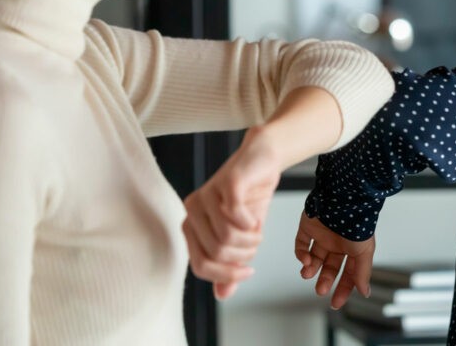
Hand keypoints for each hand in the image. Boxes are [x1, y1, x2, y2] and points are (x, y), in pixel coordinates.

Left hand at [182, 126, 281, 299]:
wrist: (264, 160)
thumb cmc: (251, 197)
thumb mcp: (242, 238)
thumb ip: (230, 264)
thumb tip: (222, 295)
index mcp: (191, 224)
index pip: (200, 266)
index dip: (227, 275)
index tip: (249, 271)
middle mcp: (192, 209)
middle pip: (216, 254)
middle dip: (243, 256)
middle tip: (256, 244)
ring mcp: (207, 194)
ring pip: (227, 238)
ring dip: (250, 241)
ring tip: (257, 231)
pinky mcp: (225, 182)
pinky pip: (235, 216)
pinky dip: (251, 224)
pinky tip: (255, 219)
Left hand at [294, 211, 375, 308]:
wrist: (342, 199)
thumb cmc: (357, 223)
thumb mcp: (364, 252)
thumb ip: (362, 273)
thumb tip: (365, 292)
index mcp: (353, 248)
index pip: (348, 273)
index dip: (343, 288)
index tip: (336, 302)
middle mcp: (337, 242)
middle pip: (330, 267)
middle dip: (325, 280)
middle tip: (320, 291)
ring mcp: (322, 235)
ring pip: (314, 258)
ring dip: (310, 269)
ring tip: (308, 274)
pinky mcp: (307, 227)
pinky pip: (301, 244)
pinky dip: (301, 254)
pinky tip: (306, 260)